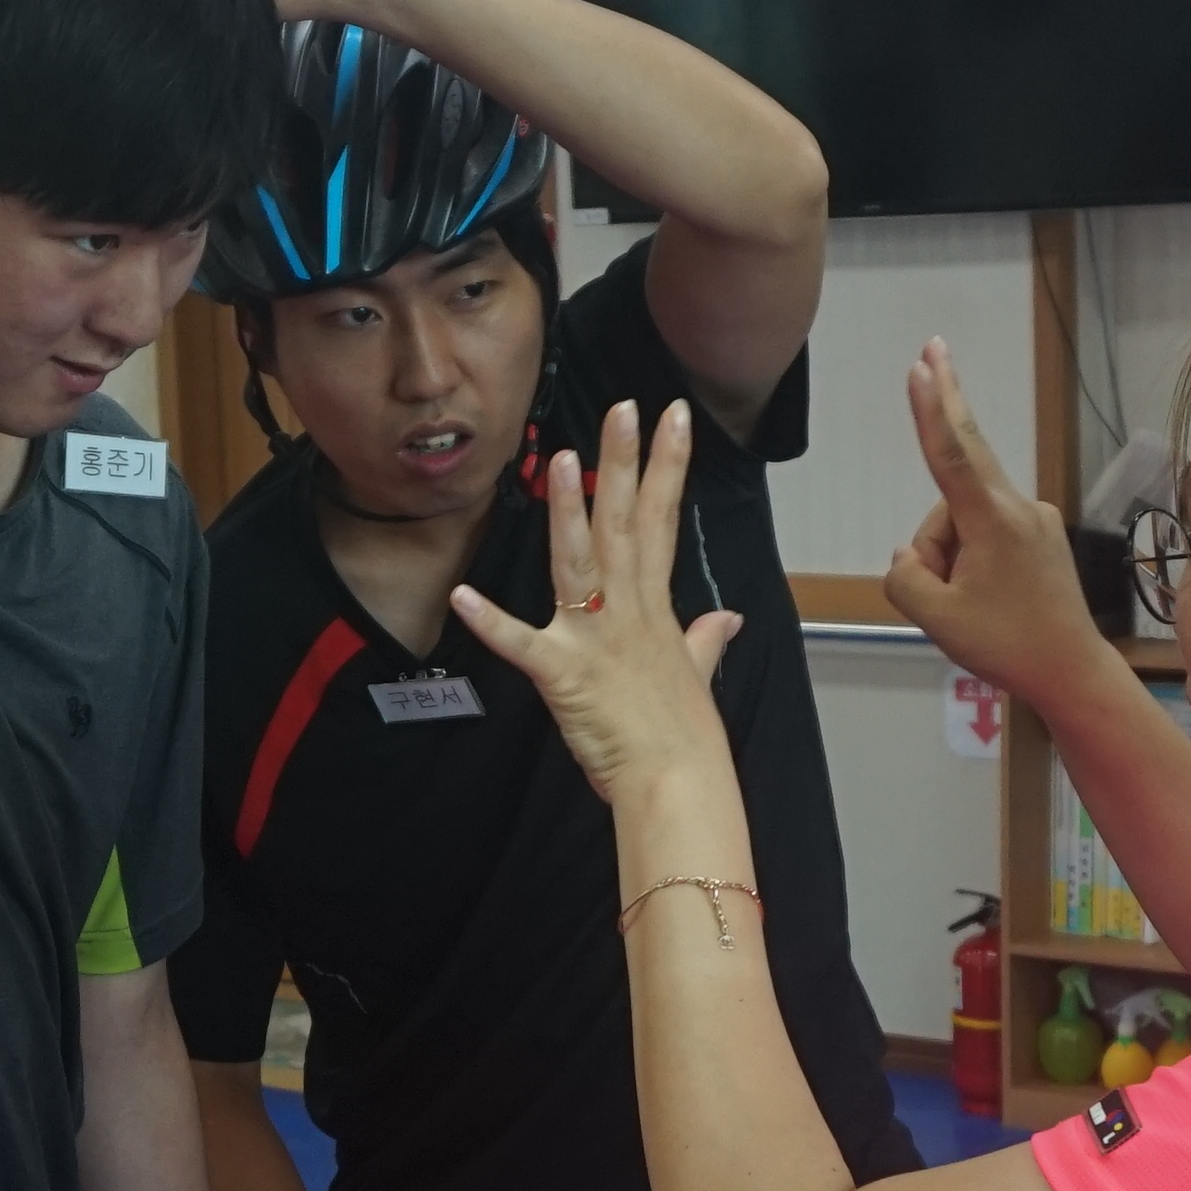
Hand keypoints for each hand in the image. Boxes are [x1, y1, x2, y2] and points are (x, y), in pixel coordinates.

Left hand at [449, 401, 740, 803]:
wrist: (677, 782)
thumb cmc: (683, 736)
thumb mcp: (697, 676)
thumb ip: (706, 640)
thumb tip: (727, 620)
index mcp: (655, 608)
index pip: (661, 521)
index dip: (667, 466)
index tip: (672, 417)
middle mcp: (628, 613)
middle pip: (625, 525)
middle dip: (624, 463)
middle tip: (622, 408)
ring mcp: (596, 640)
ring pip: (581, 564)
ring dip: (570, 513)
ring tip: (563, 459)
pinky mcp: (564, 675)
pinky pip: (522, 645)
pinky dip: (492, 623)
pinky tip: (464, 595)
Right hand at [880, 343, 1129, 698]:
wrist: (1073, 670)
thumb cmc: (1007, 645)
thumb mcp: (936, 620)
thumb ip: (906, 578)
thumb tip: (910, 555)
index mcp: (992, 521)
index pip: (951, 453)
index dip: (931, 406)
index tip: (923, 365)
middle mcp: (1017, 508)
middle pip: (960, 464)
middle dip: (944, 405)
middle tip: (931, 347)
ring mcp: (1033, 520)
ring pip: (963, 520)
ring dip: (950, 556)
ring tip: (969, 607)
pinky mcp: (1041, 536)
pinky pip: (986, 534)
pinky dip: (971, 559)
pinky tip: (984, 597)